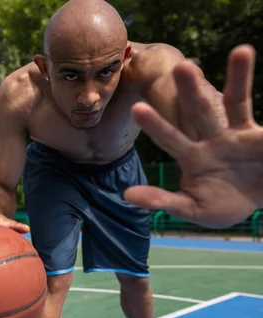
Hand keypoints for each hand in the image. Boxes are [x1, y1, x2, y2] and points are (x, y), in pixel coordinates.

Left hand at [124, 44, 262, 228]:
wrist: (258, 204)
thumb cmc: (221, 204)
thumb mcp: (190, 208)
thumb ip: (161, 200)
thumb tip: (126, 195)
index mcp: (190, 155)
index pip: (169, 137)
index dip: (155, 124)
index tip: (136, 108)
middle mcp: (211, 138)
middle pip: (199, 111)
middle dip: (191, 90)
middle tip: (180, 66)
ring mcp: (236, 133)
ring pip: (236, 101)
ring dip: (238, 77)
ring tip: (242, 51)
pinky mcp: (258, 135)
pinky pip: (254, 111)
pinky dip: (255, 91)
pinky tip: (257, 61)